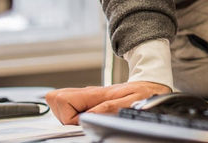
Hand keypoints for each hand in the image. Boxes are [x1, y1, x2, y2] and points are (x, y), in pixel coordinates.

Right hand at [44, 81, 169, 123]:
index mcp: (94, 93)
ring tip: (88, 117)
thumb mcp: (130, 101)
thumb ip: (108, 108)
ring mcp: (86, 96)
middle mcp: (87, 92)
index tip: (84, 120)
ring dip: (69, 115)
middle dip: (64, 115)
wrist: (152, 85)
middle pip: (56, 99)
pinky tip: (88, 116)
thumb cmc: (143, 93)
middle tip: (83, 119)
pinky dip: (74, 114)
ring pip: (60, 103)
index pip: (62, 100)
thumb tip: (88, 115)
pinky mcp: (88, 100)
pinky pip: (70, 106)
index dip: (69, 116)